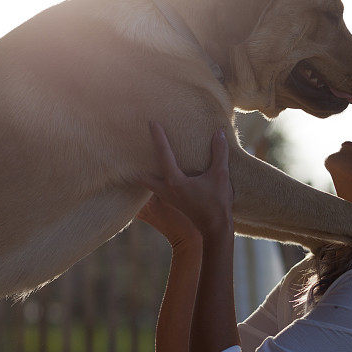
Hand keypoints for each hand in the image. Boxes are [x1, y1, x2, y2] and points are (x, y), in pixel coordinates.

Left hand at [138, 121, 233, 239]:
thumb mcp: (220, 175)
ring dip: (145, 173)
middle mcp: (166, 190)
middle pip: (143, 176)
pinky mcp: (173, 203)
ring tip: (141, 160)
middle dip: (136, 163)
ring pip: (148, 184)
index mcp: (175, 181)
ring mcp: (168, 198)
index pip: (164, 154)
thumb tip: (218, 133)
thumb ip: (219, 153)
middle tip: (131, 149)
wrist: (215, 229)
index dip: (158, 137)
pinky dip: (154, 180)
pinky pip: (156, 189)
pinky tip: (160, 175)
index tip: (151, 123)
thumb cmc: (217, 203)